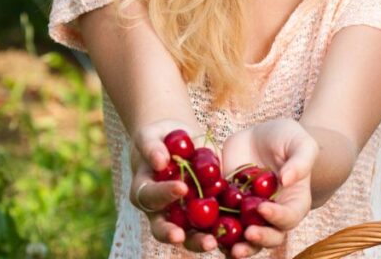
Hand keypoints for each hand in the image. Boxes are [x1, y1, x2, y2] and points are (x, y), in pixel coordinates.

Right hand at [129, 120, 216, 249]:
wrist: (177, 141)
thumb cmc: (158, 137)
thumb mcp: (151, 136)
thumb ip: (152, 147)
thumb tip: (159, 160)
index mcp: (144, 191)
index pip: (151, 196)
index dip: (164, 194)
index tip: (181, 188)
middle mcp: (161, 210)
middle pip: (163, 228)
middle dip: (172, 234)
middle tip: (182, 236)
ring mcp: (182, 215)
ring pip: (188, 234)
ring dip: (198, 241)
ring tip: (212, 243)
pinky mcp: (203, 213)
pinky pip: (211, 226)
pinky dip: (221, 232)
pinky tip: (235, 233)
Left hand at [212, 119, 318, 257]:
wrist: (259, 138)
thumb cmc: (287, 139)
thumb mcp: (300, 143)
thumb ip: (300, 161)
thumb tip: (287, 180)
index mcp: (294, 203)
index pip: (289, 217)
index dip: (278, 217)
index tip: (263, 207)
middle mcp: (273, 216)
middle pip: (270, 237)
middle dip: (259, 239)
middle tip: (248, 234)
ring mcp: (249, 216)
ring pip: (245, 240)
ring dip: (237, 247)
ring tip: (227, 247)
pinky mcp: (227, 210)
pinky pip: (220, 226)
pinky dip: (212, 232)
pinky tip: (203, 231)